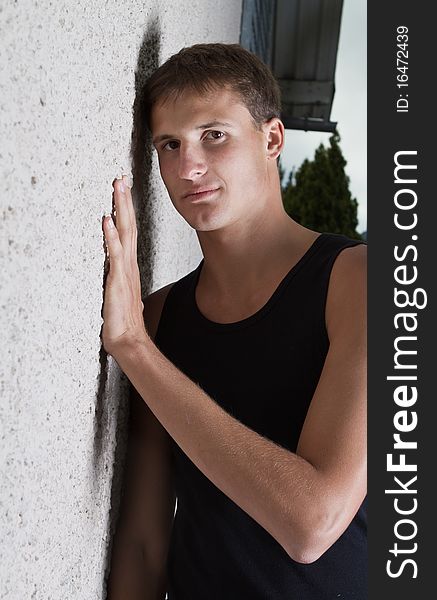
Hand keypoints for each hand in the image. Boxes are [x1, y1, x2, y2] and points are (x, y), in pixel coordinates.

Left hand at [101, 175, 147, 357]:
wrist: (129, 338)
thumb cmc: (125, 320)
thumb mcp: (123, 296)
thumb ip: (123, 283)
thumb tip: (122, 280)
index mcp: (130, 266)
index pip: (129, 232)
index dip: (127, 211)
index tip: (124, 191)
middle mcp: (130, 264)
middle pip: (129, 225)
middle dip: (125, 200)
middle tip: (121, 178)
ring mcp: (125, 270)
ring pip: (124, 233)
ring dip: (120, 209)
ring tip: (117, 187)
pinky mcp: (118, 279)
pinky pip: (115, 253)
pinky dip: (111, 235)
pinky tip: (107, 220)